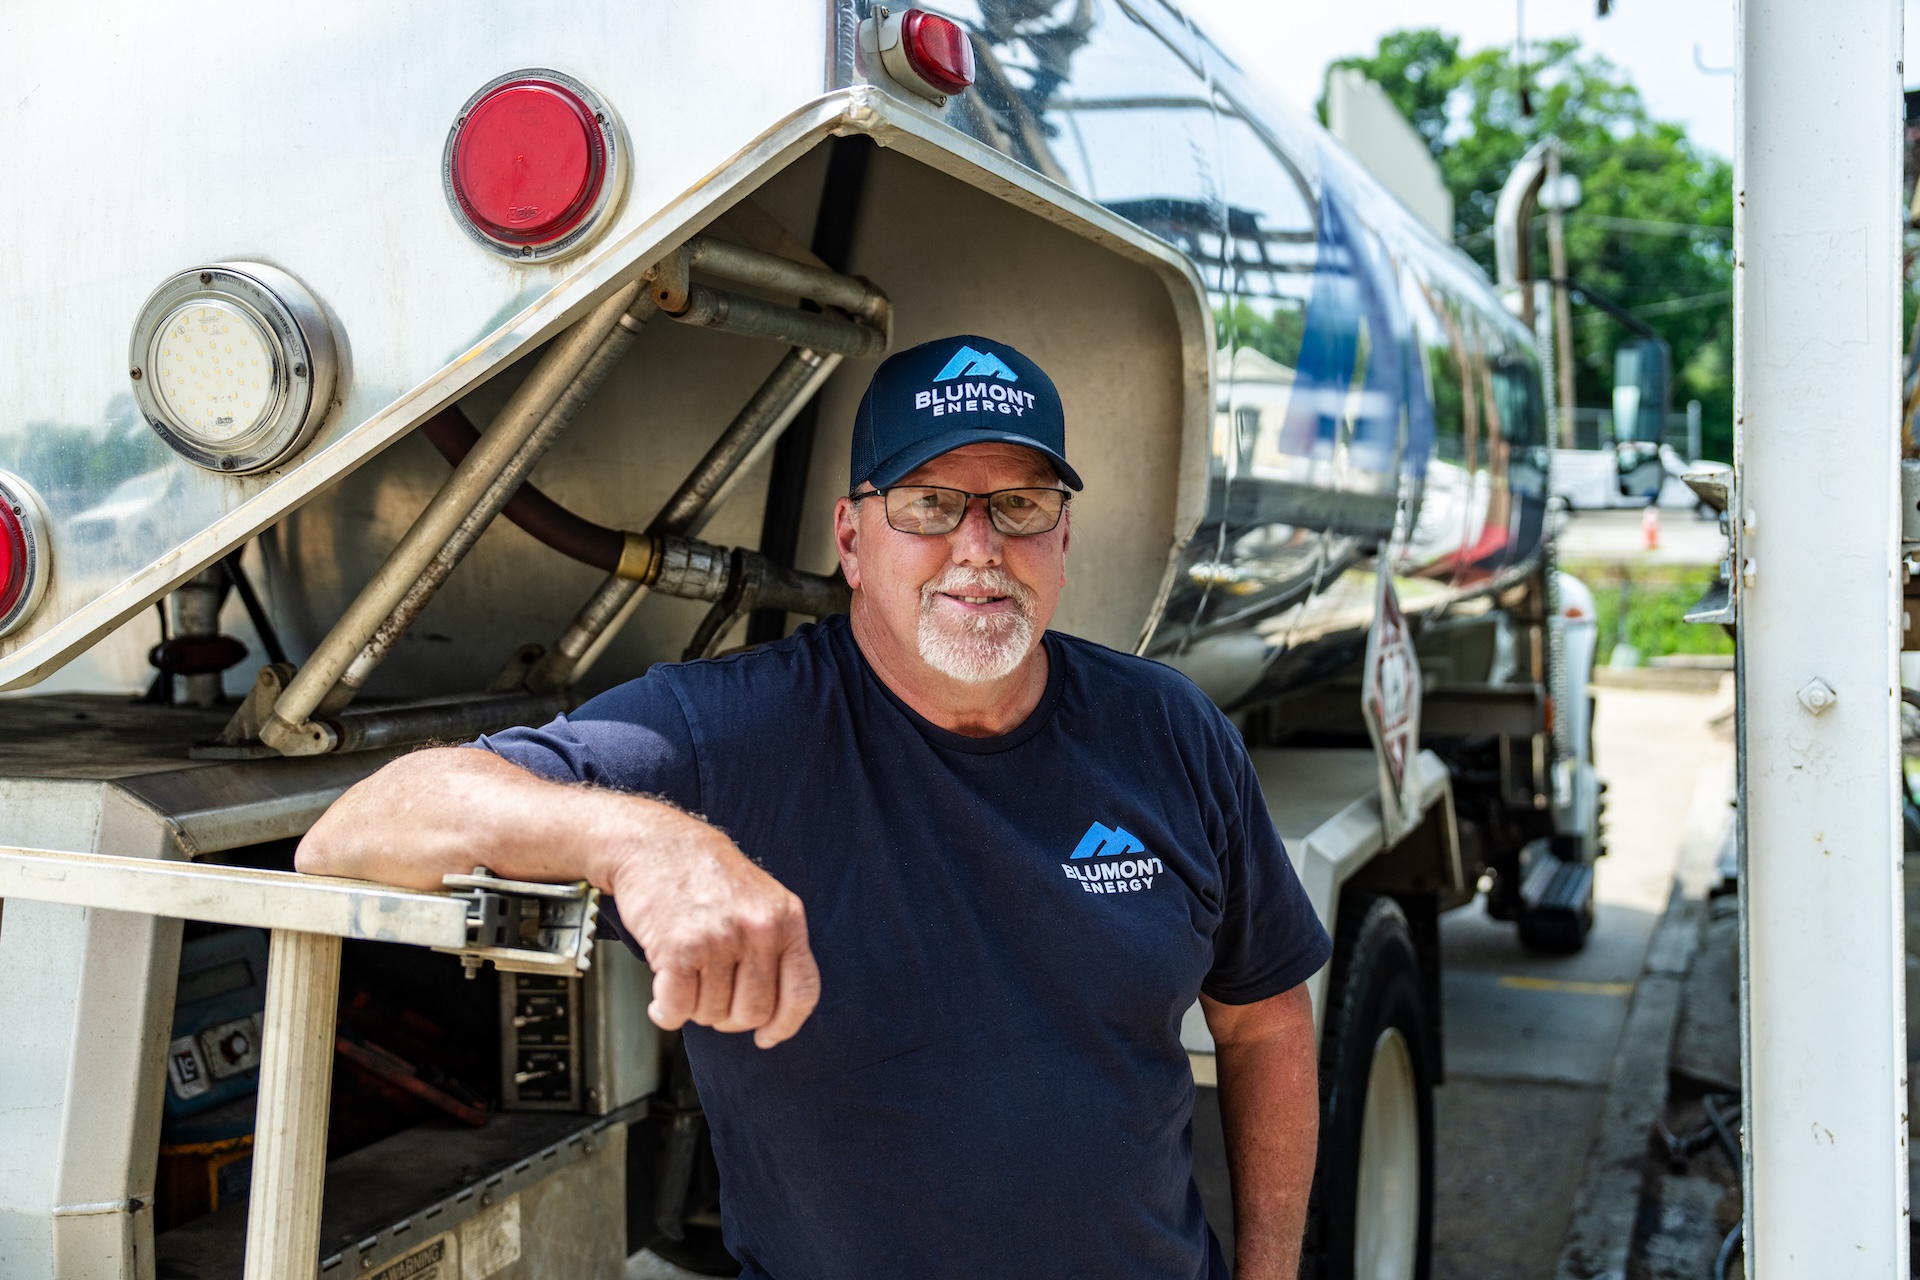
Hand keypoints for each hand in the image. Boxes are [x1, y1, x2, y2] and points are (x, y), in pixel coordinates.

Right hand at [610, 812, 820, 1048]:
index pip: (802, 992)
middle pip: (753, 1012)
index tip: (767, 1037)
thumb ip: (774, 948)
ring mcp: (719, 939)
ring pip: (712, 1014)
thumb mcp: (761, 900)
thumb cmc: (706, 877)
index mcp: (785, 919)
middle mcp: (758, 929)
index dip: (786, 1025)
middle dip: (728, 1017)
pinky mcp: (679, 948)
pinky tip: (661, 998)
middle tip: (710, 995)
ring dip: (694, 1008)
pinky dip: (665, 1012)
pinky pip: (678, 1009)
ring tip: (685, 979)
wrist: (655, 843)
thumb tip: (775, 1017)